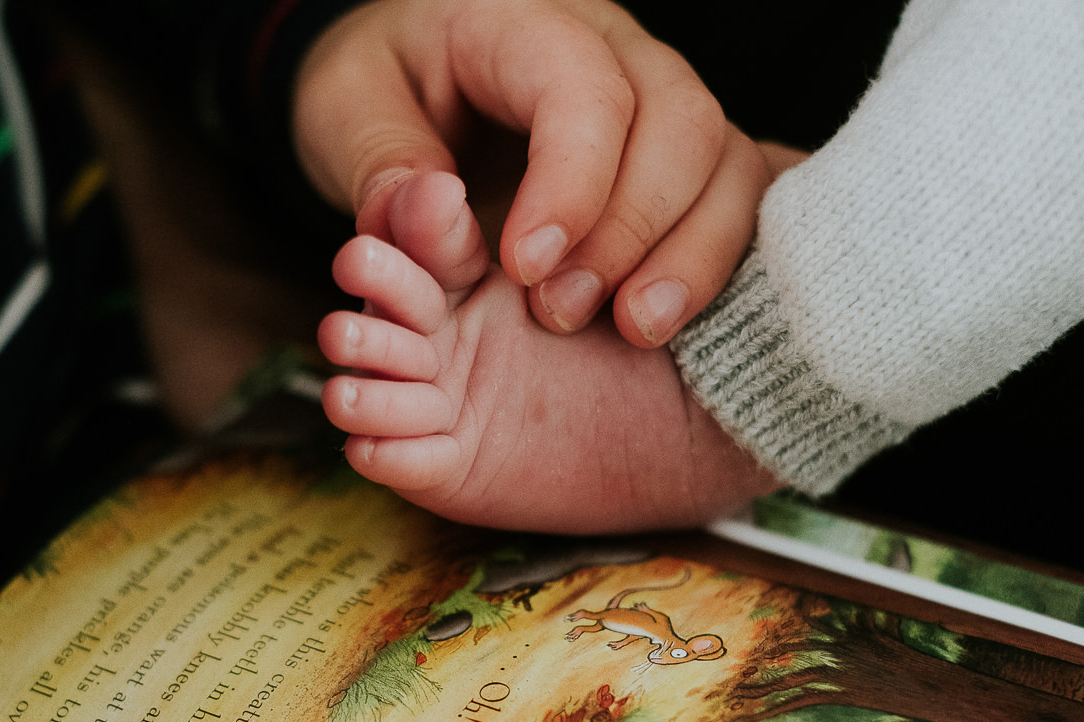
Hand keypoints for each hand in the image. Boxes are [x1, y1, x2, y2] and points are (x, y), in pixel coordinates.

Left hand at [292, 0, 768, 345]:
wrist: (413, 73)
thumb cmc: (385, 83)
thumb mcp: (344, 106)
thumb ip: (378, 161)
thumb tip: (423, 215)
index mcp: (524, 23)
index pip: (585, 89)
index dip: (573, 182)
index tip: (525, 267)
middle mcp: (616, 51)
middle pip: (682, 122)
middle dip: (634, 231)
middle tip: (560, 312)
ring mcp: (661, 100)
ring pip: (726, 162)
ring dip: (690, 256)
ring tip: (633, 328)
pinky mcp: (683, 156)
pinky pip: (739, 196)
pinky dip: (716, 261)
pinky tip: (666, 318)